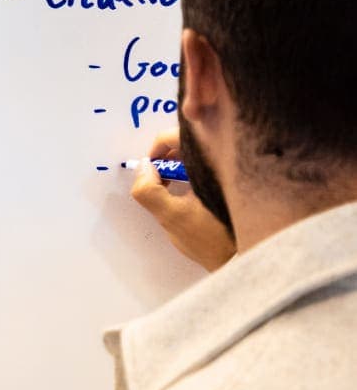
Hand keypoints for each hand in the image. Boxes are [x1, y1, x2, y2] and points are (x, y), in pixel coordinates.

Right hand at [130, 129, 236, 270]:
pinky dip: (193, 170)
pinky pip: (210, 162)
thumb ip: (150, 191)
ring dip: (180, 163)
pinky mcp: (235, 177)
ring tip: (173, 186)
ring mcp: (233, 166)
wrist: (245, 257)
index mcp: (215, 158)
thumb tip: (143, 168)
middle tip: (161, 179)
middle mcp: (228, 155)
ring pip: (199, 150)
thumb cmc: (212, 239)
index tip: (152, 168)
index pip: (180, 133)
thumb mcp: (173, 217)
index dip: (159, 147)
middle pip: (189, 139)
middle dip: (168, 156)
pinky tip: (189, 190)